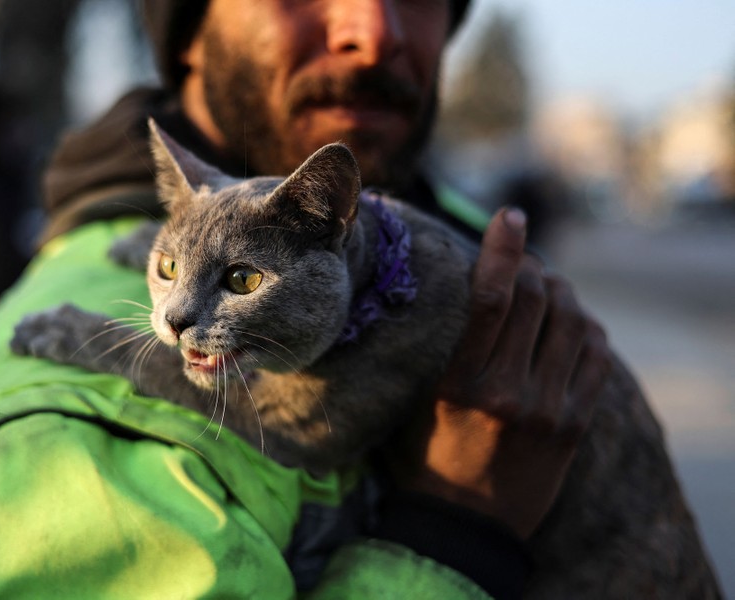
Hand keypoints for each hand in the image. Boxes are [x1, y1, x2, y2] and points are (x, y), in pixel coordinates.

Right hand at [393, 207, 611, 538]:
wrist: (466, 526)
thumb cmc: (429, 458)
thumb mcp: (420, 403)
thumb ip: (444, 350)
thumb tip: (468, 288)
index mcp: (460, 385)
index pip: (490, 298)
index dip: (502, 248)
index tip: (508, 216)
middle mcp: (508, 393)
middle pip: (535, 299)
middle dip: (532, 265)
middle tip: (524, 257)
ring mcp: (548, 410)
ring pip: (572, 320)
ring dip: (560, 292)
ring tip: (546, 291)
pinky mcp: (575, 424)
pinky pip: (595, 354)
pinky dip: (584, 326)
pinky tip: (569, 325)